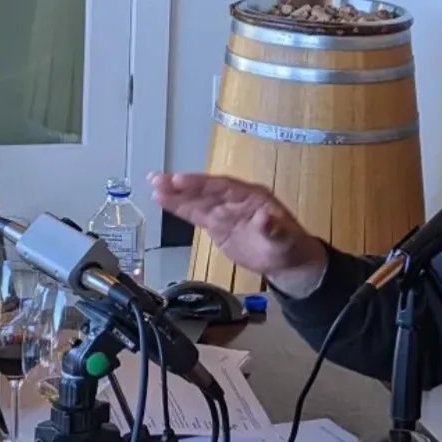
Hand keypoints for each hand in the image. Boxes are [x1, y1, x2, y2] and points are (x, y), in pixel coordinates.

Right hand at [147, 172, 326, 292]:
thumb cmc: (289, 246)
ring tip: (153, 186)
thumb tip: (264, 218)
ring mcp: (224, 211)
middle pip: (205, 190)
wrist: (286, 261)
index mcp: (251, 196)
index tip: (180, 180)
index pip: (222, 186)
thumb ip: (273, 229)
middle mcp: (235, 199)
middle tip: (157, 180)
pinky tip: (162, 201)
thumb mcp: (284, 239)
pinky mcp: (216, 225)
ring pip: (196, 200)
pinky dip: (179, 208)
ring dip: (175, 194)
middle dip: (181, 186)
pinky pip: (195, 214)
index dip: (200, 183)